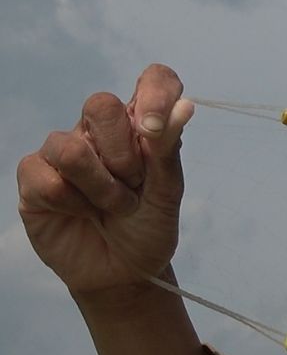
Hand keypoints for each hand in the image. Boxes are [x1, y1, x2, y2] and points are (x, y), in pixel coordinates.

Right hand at [16, 64, 194, 296]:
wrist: (125, 274)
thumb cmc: (148, 229)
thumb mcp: (168, 193)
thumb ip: (167, 150)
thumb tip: (184, 106)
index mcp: (139, 127)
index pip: (153, 80)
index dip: (155, 92)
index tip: (154, 129)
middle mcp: (98, 132)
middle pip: (100, 104)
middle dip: (123, 156)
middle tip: (134, 188)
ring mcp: (62, 151)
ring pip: (70, 147)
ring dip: (102, 189)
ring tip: (114, 208)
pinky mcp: (34, 177)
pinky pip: (48, 178)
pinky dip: (74, 205)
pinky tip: (82, 215)